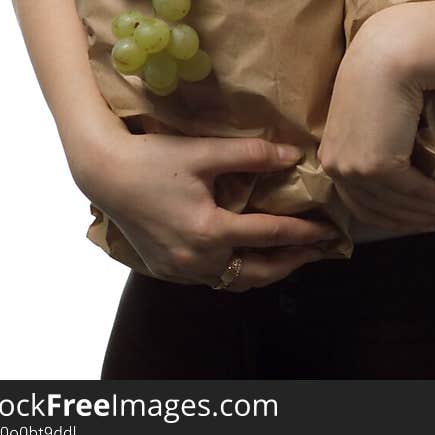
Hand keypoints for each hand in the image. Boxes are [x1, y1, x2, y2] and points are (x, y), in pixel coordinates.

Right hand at [80, 132, 340, 290]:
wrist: (104, 173)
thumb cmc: (153, 158)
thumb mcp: (205, 152)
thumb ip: (252, 155)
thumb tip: (293, 156)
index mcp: (209, 231)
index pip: (270, 235)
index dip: (305, 232)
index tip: (330, 230)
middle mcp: (196, 260)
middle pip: (258, 272)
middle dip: (293, 262)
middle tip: (319, 249)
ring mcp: (179, 270)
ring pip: (235, 282)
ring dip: (266, 271)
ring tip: (291, 256)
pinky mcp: (167, 270)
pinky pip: (212, 280)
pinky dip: (237, 273)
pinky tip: (247, 258)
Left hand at [317, 13, 434, 233]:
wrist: (390, 52)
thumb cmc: (383, 72)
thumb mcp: (371, 112)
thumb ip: (376, 140)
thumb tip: (403, 161)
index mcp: (332, 155)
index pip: (365, 203)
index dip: (400, 217)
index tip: (429, 220)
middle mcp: (337, 167)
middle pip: (384, 211)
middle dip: (423, 221)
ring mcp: (353, 168)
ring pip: (401, 206)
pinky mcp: (375, 166)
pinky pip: (415, 193)